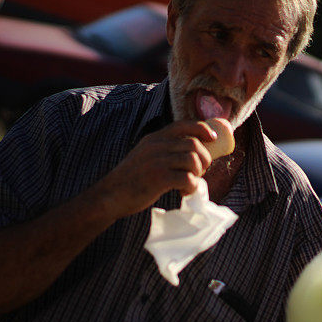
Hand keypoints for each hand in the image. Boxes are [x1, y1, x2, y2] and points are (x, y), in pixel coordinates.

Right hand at [94, 120, 217, 218]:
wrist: (110, 195)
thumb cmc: (131, 178)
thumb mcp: (145, 154)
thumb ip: (163, 149)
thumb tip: (192, 153)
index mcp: (154, 138)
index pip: (183, 125)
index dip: (202, 129)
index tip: (212, 139)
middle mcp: (156, 146)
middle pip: (194, 144)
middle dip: (204, 158)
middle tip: (199, 171)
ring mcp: (157, 161)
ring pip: (193, 160)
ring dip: (198, 174)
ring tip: (190, 183)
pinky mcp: (159, 178)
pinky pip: (187, 178)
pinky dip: (192, 187)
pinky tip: (184, 193)